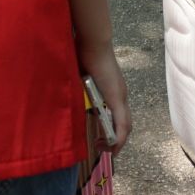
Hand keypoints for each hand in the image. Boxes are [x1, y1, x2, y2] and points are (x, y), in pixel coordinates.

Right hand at [80, 40, 130, 154]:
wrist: (91, 43)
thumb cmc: (83, 55)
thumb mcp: (80, 79)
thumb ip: (79, 91)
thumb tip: (68, 99)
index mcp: (113, 90)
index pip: (119, 114)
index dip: (114, 129)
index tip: (104, 140)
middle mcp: (121, 94)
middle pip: (125, 123)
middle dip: (117, 140)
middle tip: (105, 149)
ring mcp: (121, 95)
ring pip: (126, 125)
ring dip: (118, 140)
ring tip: (107, 151)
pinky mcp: (117, 97)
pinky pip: (122, 122)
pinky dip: (119, 136)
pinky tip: (114, 146)